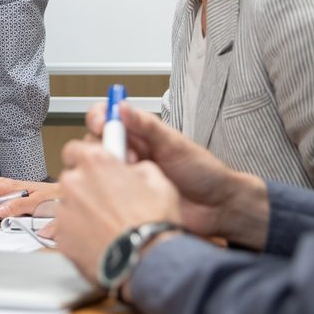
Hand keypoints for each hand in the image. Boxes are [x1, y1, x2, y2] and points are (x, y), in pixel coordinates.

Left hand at [52, 140, 180, 284]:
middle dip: (86, 187)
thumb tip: (132, 169)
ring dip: (83, 211)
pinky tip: (100, 240)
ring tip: (108, 225)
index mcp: (94, 162)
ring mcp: (65, 210)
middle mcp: (74, 182)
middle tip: (107, 201)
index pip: (74, 148)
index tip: (94, 167)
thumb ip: (136, 167)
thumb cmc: (152, 222)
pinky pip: (68, 229)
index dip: (85, 158)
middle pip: (72, 178)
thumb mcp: (157, 180)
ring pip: (69, 205)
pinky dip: (80, 233)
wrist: (147, 261)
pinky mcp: (62, 236)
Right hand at [87, 104, 269, 246]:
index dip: (98, 117)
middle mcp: (129, 152)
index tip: (101, 123)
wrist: (217, 207)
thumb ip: (148, 126)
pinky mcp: (126, 198)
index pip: (107, 117)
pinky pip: (106, 191)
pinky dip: (110, 190)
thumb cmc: (202, 172)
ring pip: (98, 167)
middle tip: (126, 156)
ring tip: (132, 176)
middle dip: (103, 147)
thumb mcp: (175, 144)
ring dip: (109, 169)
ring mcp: (126, 176)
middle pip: (96, 142)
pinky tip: (129, 194)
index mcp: (140, 134)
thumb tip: (123, 107)